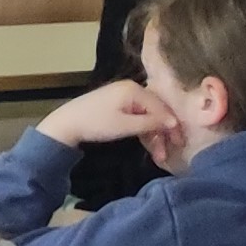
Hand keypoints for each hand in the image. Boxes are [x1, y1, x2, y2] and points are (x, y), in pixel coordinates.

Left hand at [35, 79, 173, 149]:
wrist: (66, 124)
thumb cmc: (95, 123)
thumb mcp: (125, 126)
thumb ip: (150, 123)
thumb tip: (173, 122)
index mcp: (134, 89)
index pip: (161, 107)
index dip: (172, 125)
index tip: (180, 142)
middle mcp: (131, 89)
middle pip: (156, 111)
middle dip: (164, 133)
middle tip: (172, 150)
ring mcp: (124, 97)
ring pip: (147, 117)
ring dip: (154, 136)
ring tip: (159, 156)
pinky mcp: (118, 106)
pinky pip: (137, 117)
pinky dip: (143, 131)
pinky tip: (149, 146)